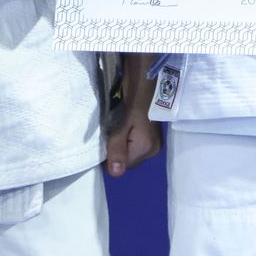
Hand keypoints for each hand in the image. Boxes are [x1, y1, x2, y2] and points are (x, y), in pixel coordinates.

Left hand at [105, 53, 164, 176]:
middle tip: (108, 133)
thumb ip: (117, 149)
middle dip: (116, 151)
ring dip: (121, 144)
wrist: (147, 81)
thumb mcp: (122, 125)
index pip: (122, 166)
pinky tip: (123, 128)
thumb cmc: (134, 102)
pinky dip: (127, 139)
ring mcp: (153, 142)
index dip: (109, 157)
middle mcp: (152, 150)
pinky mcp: (151, 135)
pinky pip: (135, 145)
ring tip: (114, 129)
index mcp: (146, 149)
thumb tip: (115, 174)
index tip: (102, 142)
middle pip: (127, 160)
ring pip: (130, 152)